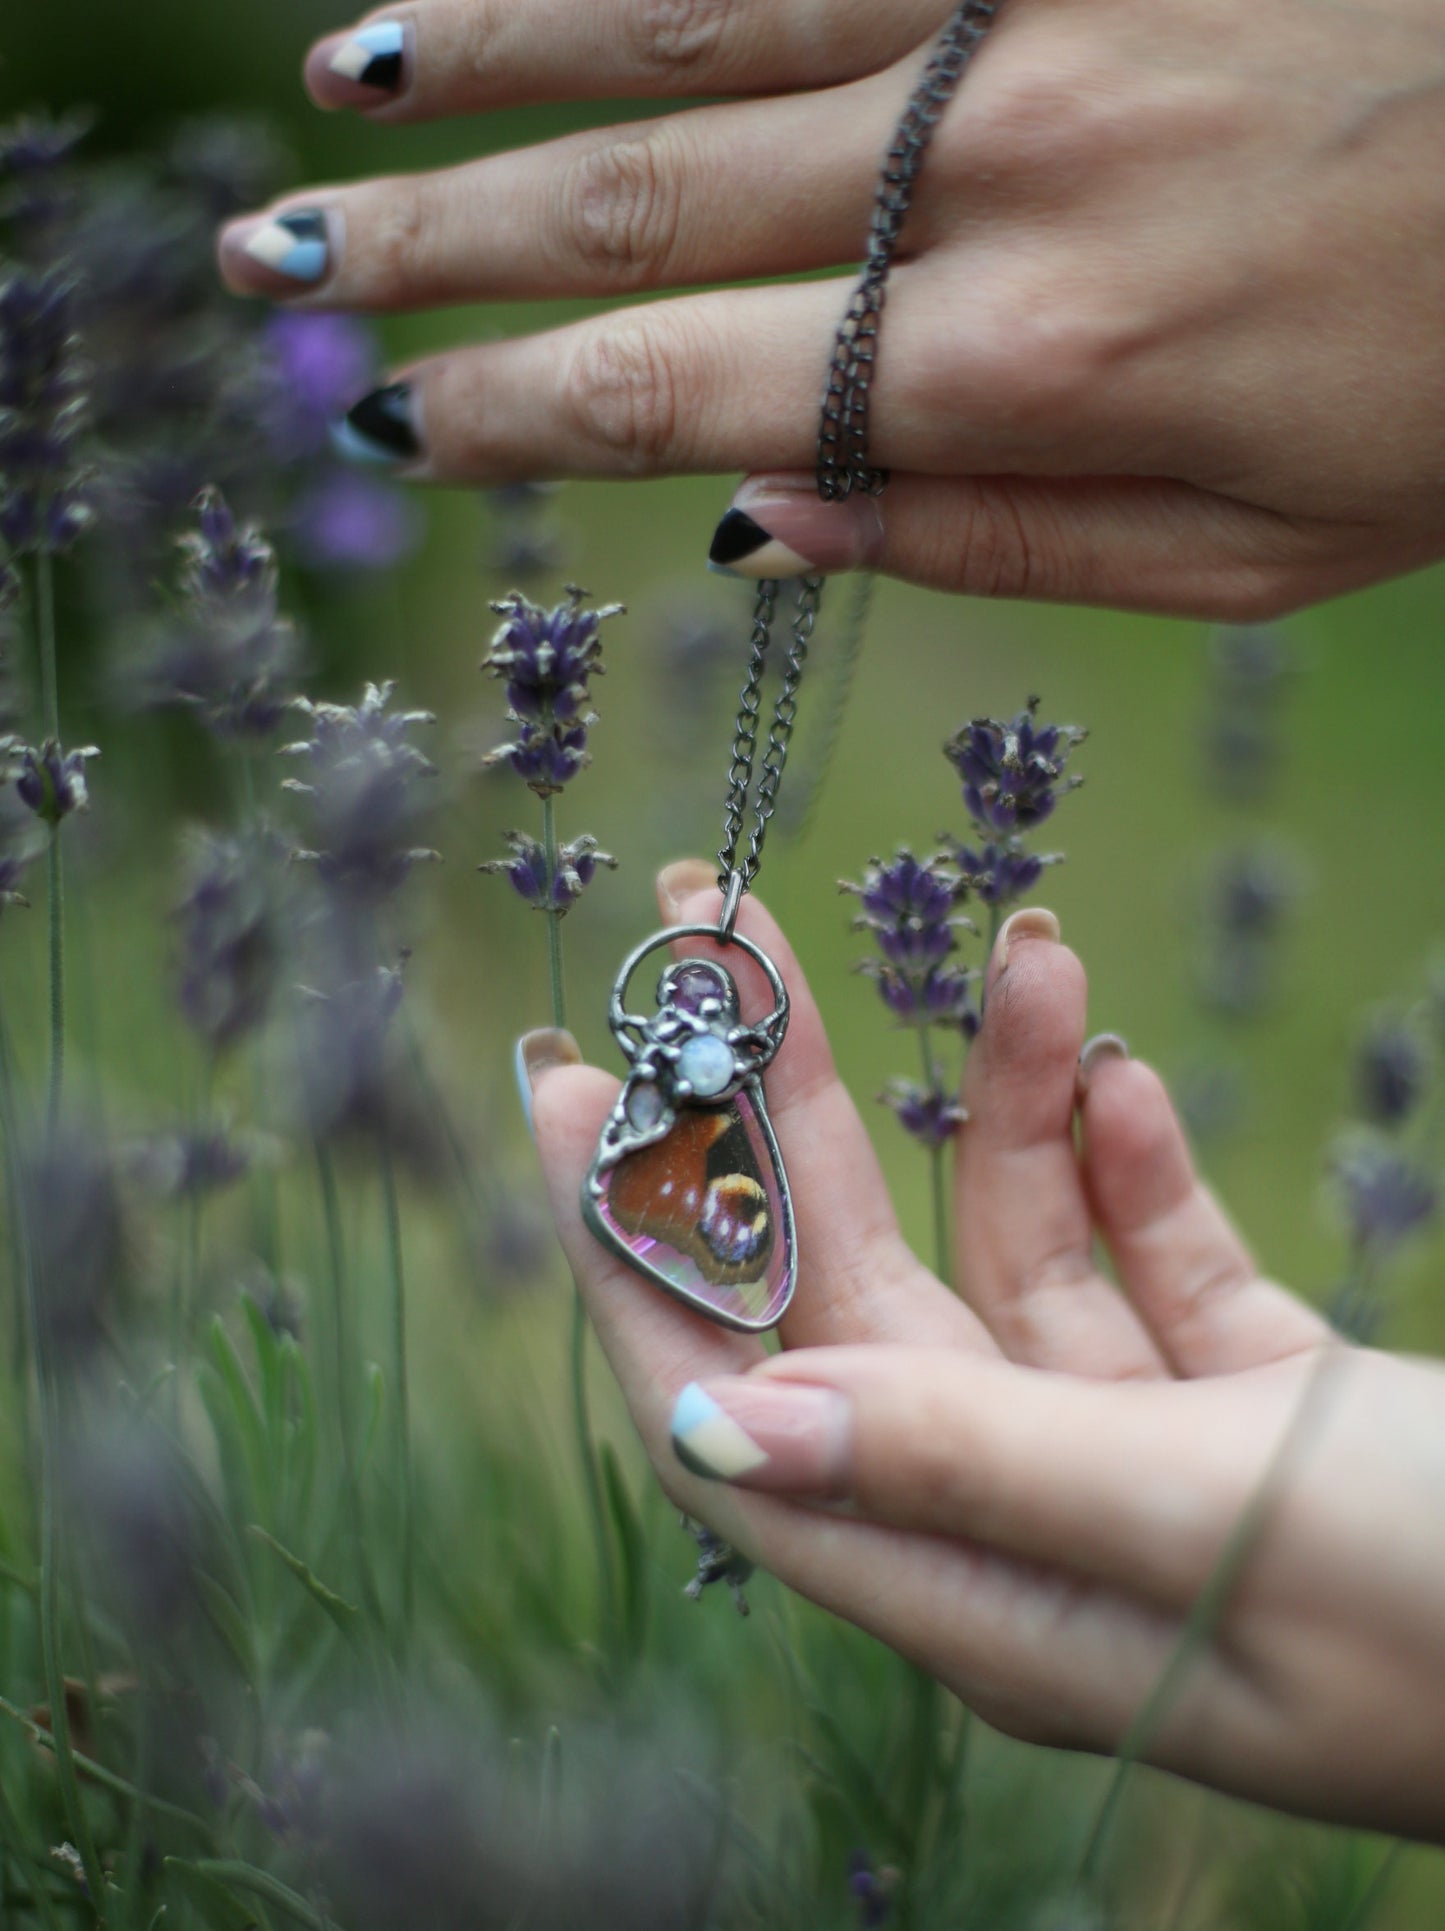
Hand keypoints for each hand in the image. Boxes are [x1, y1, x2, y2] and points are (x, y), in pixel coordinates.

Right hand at [217, 0, 1444, 617]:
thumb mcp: (1259, 553)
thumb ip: (1002, 547)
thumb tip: (780, 526)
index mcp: (1025, 364)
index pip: (690, 390)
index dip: (521, 410)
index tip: (404, 425)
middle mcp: (990, 163)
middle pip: (643, 199)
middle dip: (434, 238)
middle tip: (277, 259)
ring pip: (695, 14)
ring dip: (498, 46)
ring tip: (345, 75)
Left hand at [524, 861, 1444, 1842]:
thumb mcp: (1214, 1522)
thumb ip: (965, 1464)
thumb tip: (714, 1425)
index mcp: (989, 1598)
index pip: (740, 1420)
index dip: (639, 1257)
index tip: (576, 1093)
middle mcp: (1037, 1530)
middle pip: (855, 1294)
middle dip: (786, 1111)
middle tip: (710, 933)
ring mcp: (1142, 1462)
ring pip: (1008, 1250)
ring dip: (1000, 1100)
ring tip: (1019, 946)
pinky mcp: (1245, 1402)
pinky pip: (1140, 1260)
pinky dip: (1120, 1164)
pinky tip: (1112, 1070)